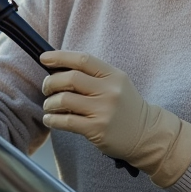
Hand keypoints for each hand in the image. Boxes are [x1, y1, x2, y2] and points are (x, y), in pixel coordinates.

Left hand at [40, 51, 190, 185]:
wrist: (146, 134)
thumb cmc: (125, 108)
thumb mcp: (116, 84)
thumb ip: (93, 76)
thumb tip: (58, 69)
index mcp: (113, 75)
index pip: (82, 59)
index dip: (59, 57)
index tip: (44, 58)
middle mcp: (109, 91)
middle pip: (70, 79)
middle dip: (50, 82)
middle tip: (46, 88)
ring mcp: (103, 111)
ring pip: (64, 100)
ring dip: (49, 103)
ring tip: (49, 106)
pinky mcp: (97, 129)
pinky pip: (66, 122)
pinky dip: (53, 119)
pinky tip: (50, 119)